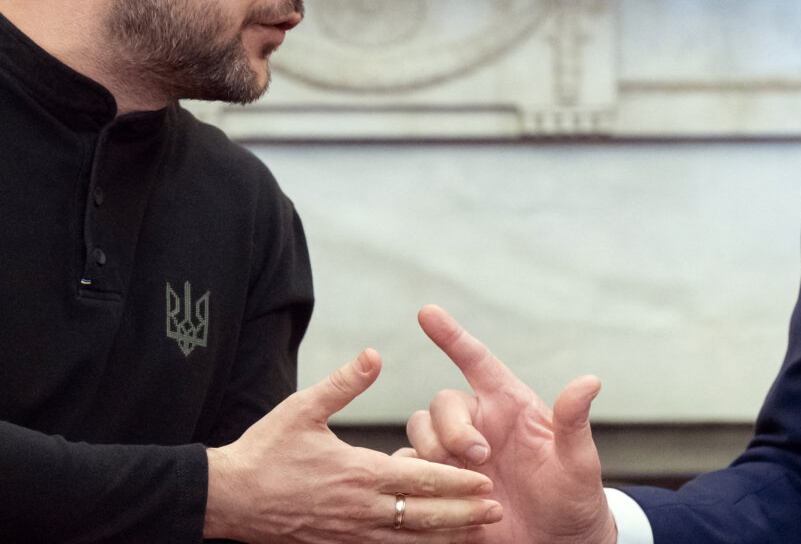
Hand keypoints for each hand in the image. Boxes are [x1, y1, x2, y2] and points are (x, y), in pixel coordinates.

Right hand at [204, 348, 502, 541]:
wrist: (227, 499)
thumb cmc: (265, 452)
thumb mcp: (303, 409)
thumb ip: (344, 382)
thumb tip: (375, 353)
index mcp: (359, 473)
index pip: (419, 480)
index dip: (456, 480)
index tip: (485, 477)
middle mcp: (361, 508)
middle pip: (424, 516)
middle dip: (463, 513)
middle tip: (496, 508)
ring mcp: (351, 532)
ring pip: (409, 540)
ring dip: (445, 537)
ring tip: (478, 532)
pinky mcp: (340, 543)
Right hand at [406, 305, 617, 543]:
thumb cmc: (573, 499)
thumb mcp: (578, 462)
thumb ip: (574, 422)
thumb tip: (590, 381)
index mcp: (510, 406)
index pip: (475, 360)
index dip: (451, 335)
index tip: (427, 312)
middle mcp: (480, 425)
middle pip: (439, 404)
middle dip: (450, 428)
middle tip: (479, 458)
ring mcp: (457, 456)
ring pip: (418, 433)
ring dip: (432, 454)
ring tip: (468, 484)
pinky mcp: (441, 486)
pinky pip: (409, 471)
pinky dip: (416, 481)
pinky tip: (441, 498)